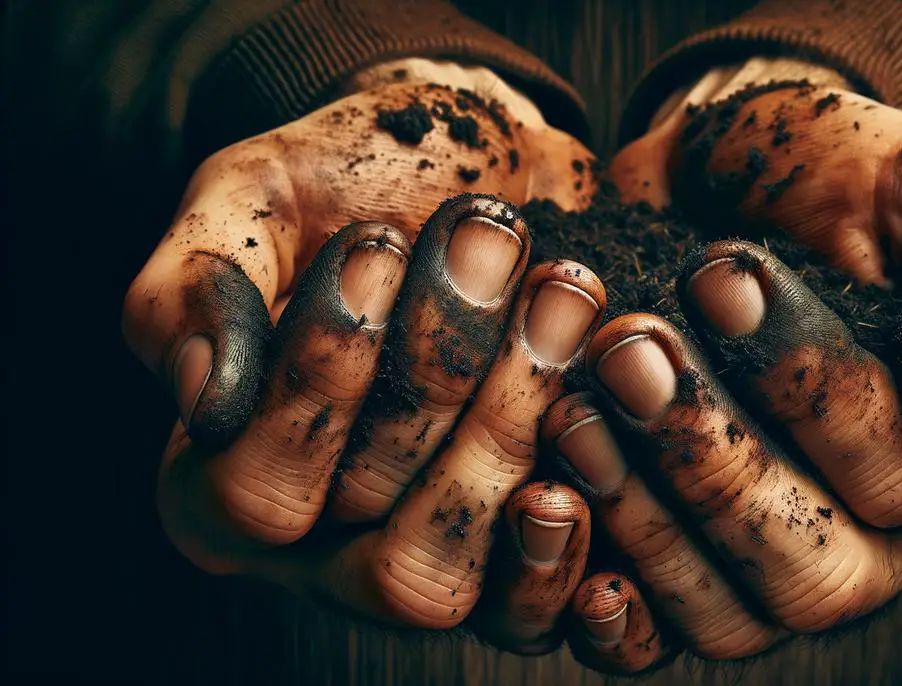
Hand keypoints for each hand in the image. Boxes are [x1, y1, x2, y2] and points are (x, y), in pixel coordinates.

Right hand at [122, 71, 604, 653]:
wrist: (490, 170)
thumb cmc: (354, 182)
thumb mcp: (254, 195)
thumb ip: (194, 284)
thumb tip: (200, 396)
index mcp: (218, 474)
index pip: (257, 494)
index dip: (323, 379)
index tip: (376, 243)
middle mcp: (317, 544)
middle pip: (371, 541)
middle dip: (442, 380)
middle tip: (491, 245)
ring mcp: (419, 554)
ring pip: (449, 577)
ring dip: (516, 424)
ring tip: (562, 289)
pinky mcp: (511, 550)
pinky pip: (528, 610)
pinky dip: (572, 535)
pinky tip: (603, 417)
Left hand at [546, 64, 901, 672]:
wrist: (716, 182)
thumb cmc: (836, 176)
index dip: (810, 386)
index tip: (720, 277)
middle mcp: (890, 552)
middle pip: (815, 569)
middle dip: (712, 459)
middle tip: (627, 348)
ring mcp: (784, 580)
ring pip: (729, 615)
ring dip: (643, 515)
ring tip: (574, 405)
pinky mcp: (693, 583)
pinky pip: (654, 643)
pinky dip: (606, 606)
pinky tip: (556, 520)